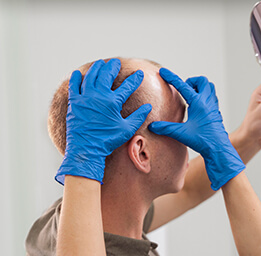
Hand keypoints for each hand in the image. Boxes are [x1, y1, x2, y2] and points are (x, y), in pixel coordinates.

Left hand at [55, 59, 151, 184]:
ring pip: (90, 77)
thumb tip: (148, 107)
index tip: (139, 73)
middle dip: (112, 67)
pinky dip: (76, 78)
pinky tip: (78, 73)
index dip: (135, 79)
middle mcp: (98, 96)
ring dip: (96, 68)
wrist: (86, 148)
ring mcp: (84, 98)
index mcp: (112, 102)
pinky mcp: (74, 103)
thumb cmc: (108, 140)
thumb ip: (138, 116)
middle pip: (106, 75)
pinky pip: (74, 86)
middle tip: (116, 62)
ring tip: (100, 63)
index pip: (127, 86)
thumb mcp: (127, 129)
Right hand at [148, 68, 244, 190]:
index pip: (183, 86)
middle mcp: (208, 102)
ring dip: (199, 87)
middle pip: (202, 81)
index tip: (163, 71)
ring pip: (209, 87)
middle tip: (184, 89)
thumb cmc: (202, 140)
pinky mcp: (216, 112)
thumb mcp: (181, 134)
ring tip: (190, 97)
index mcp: (199, 103)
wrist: (218, 149)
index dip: (171, 77)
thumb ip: (166, 128)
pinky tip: (197, 106)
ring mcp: (214, 106)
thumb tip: (152, 126)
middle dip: (192, 81)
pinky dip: (204, 96)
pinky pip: (212, 96)